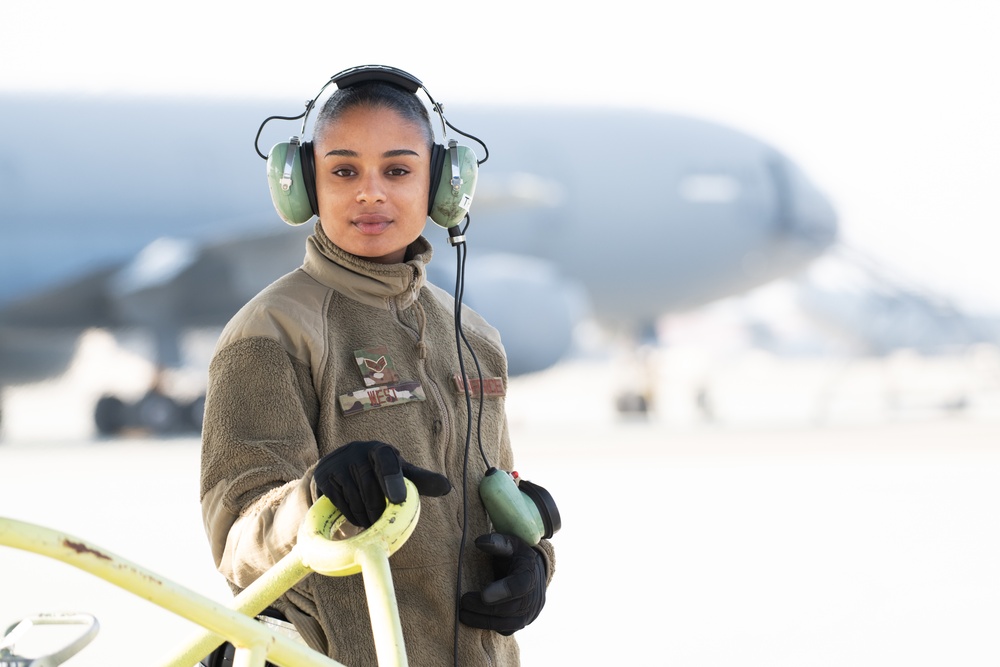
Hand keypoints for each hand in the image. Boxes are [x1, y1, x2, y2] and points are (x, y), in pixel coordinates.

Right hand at [313, 440, 450, 526]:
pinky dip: (350, 515)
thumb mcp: (398, 475)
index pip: (387, 461)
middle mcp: (357, 451)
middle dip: (378, 511)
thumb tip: (448, 487)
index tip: (398, 499)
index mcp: (380, 450)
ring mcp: (337, 463)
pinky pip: (339, 503)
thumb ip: (421, 480)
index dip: (393, 479)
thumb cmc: (377, 474)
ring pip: (355, 498)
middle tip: (382, 523)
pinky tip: (356, 516)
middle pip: (370, 488)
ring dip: (364, 516)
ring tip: (369, 520)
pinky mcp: (323, 477)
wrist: (339, 469)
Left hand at [459, 533, 546, 634]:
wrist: (531, 573)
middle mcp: (533, 598)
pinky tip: (471, 618)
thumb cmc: (516, 556)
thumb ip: (497, 542)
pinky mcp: (519, 624)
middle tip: (463, 601)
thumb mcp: (511, 543)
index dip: (504, 591)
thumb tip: (479, 542)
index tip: (484, 595)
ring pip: (506, 623)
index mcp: (530, 574)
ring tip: (462, 613)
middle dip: (485, 608)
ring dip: (482, 620)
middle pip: (510, 608)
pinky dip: (487, 626)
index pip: (521, 586)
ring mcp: (528, 614)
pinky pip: (503, 629)